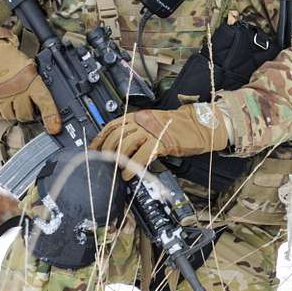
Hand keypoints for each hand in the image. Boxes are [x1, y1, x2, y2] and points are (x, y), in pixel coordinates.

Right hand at [0, 39, 61, 133]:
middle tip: (26, 101)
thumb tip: (45, 107)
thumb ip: (37, 86)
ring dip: (14, 111)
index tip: (54, 128)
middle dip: (28, 111)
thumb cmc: (12, 62)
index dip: (51, 116)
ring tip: (12, 97)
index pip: (44, 101)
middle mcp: (17, 90)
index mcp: (31, 80)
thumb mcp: (31, 70)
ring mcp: (1, 97)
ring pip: (12, 117)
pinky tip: (2, 99)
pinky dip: (1, 110)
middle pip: (27, 115)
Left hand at [90, 104, 228, 179]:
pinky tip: (129, 174)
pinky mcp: (162, 141)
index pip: (112, 125)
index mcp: (138, 116)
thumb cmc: (177, 127)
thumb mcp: (153, 125)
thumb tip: (119, 147)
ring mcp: (152, 130)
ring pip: (127, 143)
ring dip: (118, 159)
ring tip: (116, 171)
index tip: (93, 149)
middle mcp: (143, 121)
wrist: (198, 125)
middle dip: (107, 150)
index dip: (100, 138)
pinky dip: (133, 166)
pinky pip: (142, 154)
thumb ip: (137, 132)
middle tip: (103, 163)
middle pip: (117, 135)